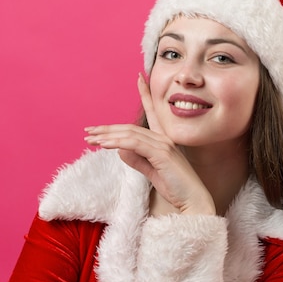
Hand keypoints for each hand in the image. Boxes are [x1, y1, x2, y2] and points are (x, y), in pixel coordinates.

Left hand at [84, 74, 215, 214]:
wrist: (193, 202)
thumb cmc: (177, 188)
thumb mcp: (153, 172)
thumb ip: (138, 160)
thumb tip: (121, 151)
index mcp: (164, 140)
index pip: (152, 112)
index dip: (146, 94)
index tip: (139, 78)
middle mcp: (164, 138)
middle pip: (131, 127)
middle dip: (108, 128)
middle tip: (88, 131)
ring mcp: (164, 145)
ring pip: (130, 134)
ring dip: (107, 136)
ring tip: (90, 139)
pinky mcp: (162, 154)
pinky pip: (134, 144)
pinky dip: (117, 142)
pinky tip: (103, 145)